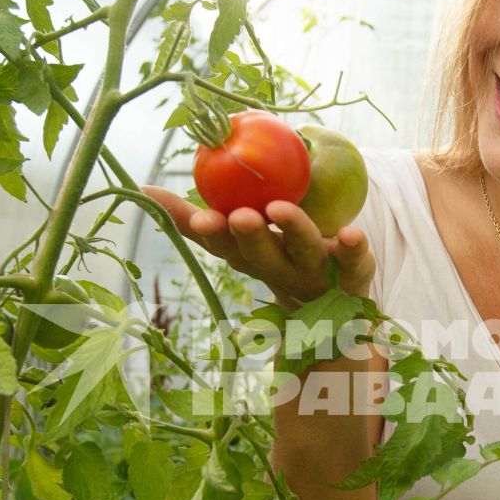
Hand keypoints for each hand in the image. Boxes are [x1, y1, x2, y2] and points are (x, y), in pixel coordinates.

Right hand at [139, 185, 374, 305]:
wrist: (334, 312)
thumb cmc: (276, 260)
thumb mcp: (236, 241)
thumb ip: (193, 218)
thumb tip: (142, 187)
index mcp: (250, 259)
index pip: (224, 246)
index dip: (211, 234)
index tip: (201, 218)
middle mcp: (280, 269)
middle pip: (262, 254)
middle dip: (249, 236)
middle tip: (239, 216)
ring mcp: (317, 274)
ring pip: (304, 254)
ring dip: (294, 231)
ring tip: (280, 210)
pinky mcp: (354, 276)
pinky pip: (356, 264)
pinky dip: (354, 250)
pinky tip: (351, 233)